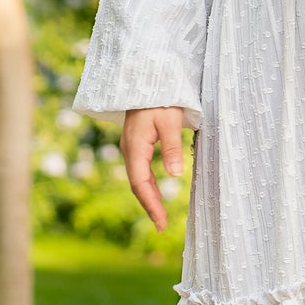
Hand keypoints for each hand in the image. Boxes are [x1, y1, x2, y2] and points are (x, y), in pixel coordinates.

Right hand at [121, 107, 185, 231]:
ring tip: (159, 215)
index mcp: (135, 147)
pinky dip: (147, 185)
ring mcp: (131, 147)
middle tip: (161, 226)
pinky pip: (140, 169)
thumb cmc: (160, 97)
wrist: (145, 77)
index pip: (140, 184)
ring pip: (138, 178)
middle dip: (149, 206)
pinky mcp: (135, 143)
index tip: (160, 223)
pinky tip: (155, 192)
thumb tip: (174, 175)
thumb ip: (172, 147)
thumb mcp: (170, 121)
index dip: (150, 205)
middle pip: (137, 185)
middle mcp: (129, 150)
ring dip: (148, 197)